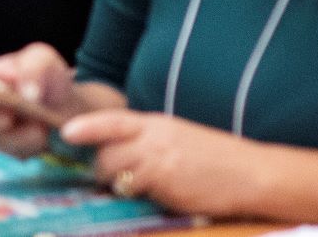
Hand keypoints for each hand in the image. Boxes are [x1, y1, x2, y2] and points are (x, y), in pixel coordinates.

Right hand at [0, 43, 113, 154]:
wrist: (70, 104)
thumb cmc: (46, 76)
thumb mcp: (42, 59)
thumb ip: (32, 68)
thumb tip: (26, 94)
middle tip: (8, 116)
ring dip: (19, 134)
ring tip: (39, 125)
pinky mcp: (11, 151)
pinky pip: (16, 153)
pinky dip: (33, 144)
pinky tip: (44, 133)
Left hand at [60, 109, 257, 217]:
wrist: (251, 173)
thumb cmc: (214, 157)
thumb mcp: (177, 137)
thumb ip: (147, 142)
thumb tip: (119, 154)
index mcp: (156, 124)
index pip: (113, 121)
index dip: (87, 127)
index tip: (65, 132)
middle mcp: (155, 141)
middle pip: (108, 153)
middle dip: (101, 168)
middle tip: (107, 177)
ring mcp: (161, 165)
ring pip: (119, 175)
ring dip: (117, 184)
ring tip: (132, 187)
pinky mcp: (169, 189)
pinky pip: (141, 194)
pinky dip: (140, 197)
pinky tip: (156, 196)